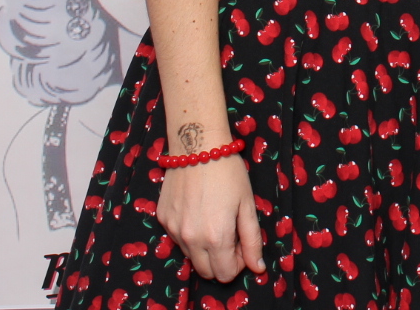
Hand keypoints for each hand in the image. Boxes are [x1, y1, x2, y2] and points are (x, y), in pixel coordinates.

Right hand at [156, 152, 263, 281]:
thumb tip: (257, 268)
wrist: (197, 144)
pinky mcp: (162, 218)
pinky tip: (198, 209)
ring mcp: (173, 229)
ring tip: (214, 219)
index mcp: (215, 238)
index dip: (238, 263)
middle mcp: (190, 239)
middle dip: (221, 261)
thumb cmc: (229, 172)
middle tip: (229, 235)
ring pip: (191, 256)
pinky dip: (189, 233)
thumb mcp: (247, 205)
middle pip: (206, 272)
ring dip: (204, 248)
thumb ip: (252, 240)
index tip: (241, 243)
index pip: (225, 275)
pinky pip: (178, 238)